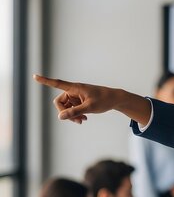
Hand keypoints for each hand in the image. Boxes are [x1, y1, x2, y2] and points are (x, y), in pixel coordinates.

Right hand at [33, 74, 151, 124]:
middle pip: (60, 102)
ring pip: (66, 107)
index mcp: (75, 88)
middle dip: (66, 113)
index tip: (35, 76)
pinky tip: (84, 119)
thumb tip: (60, 117)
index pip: (57, 83)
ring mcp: (76, 96)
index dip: (46, 81)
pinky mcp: (80, 101)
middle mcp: (74, 90)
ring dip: (72, 115)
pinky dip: (76, 115)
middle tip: (77, 120)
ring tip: (82, 121)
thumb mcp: (89, 107)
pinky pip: (72, 109)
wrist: (115, 99)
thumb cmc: (104, 100)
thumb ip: (75, 112)